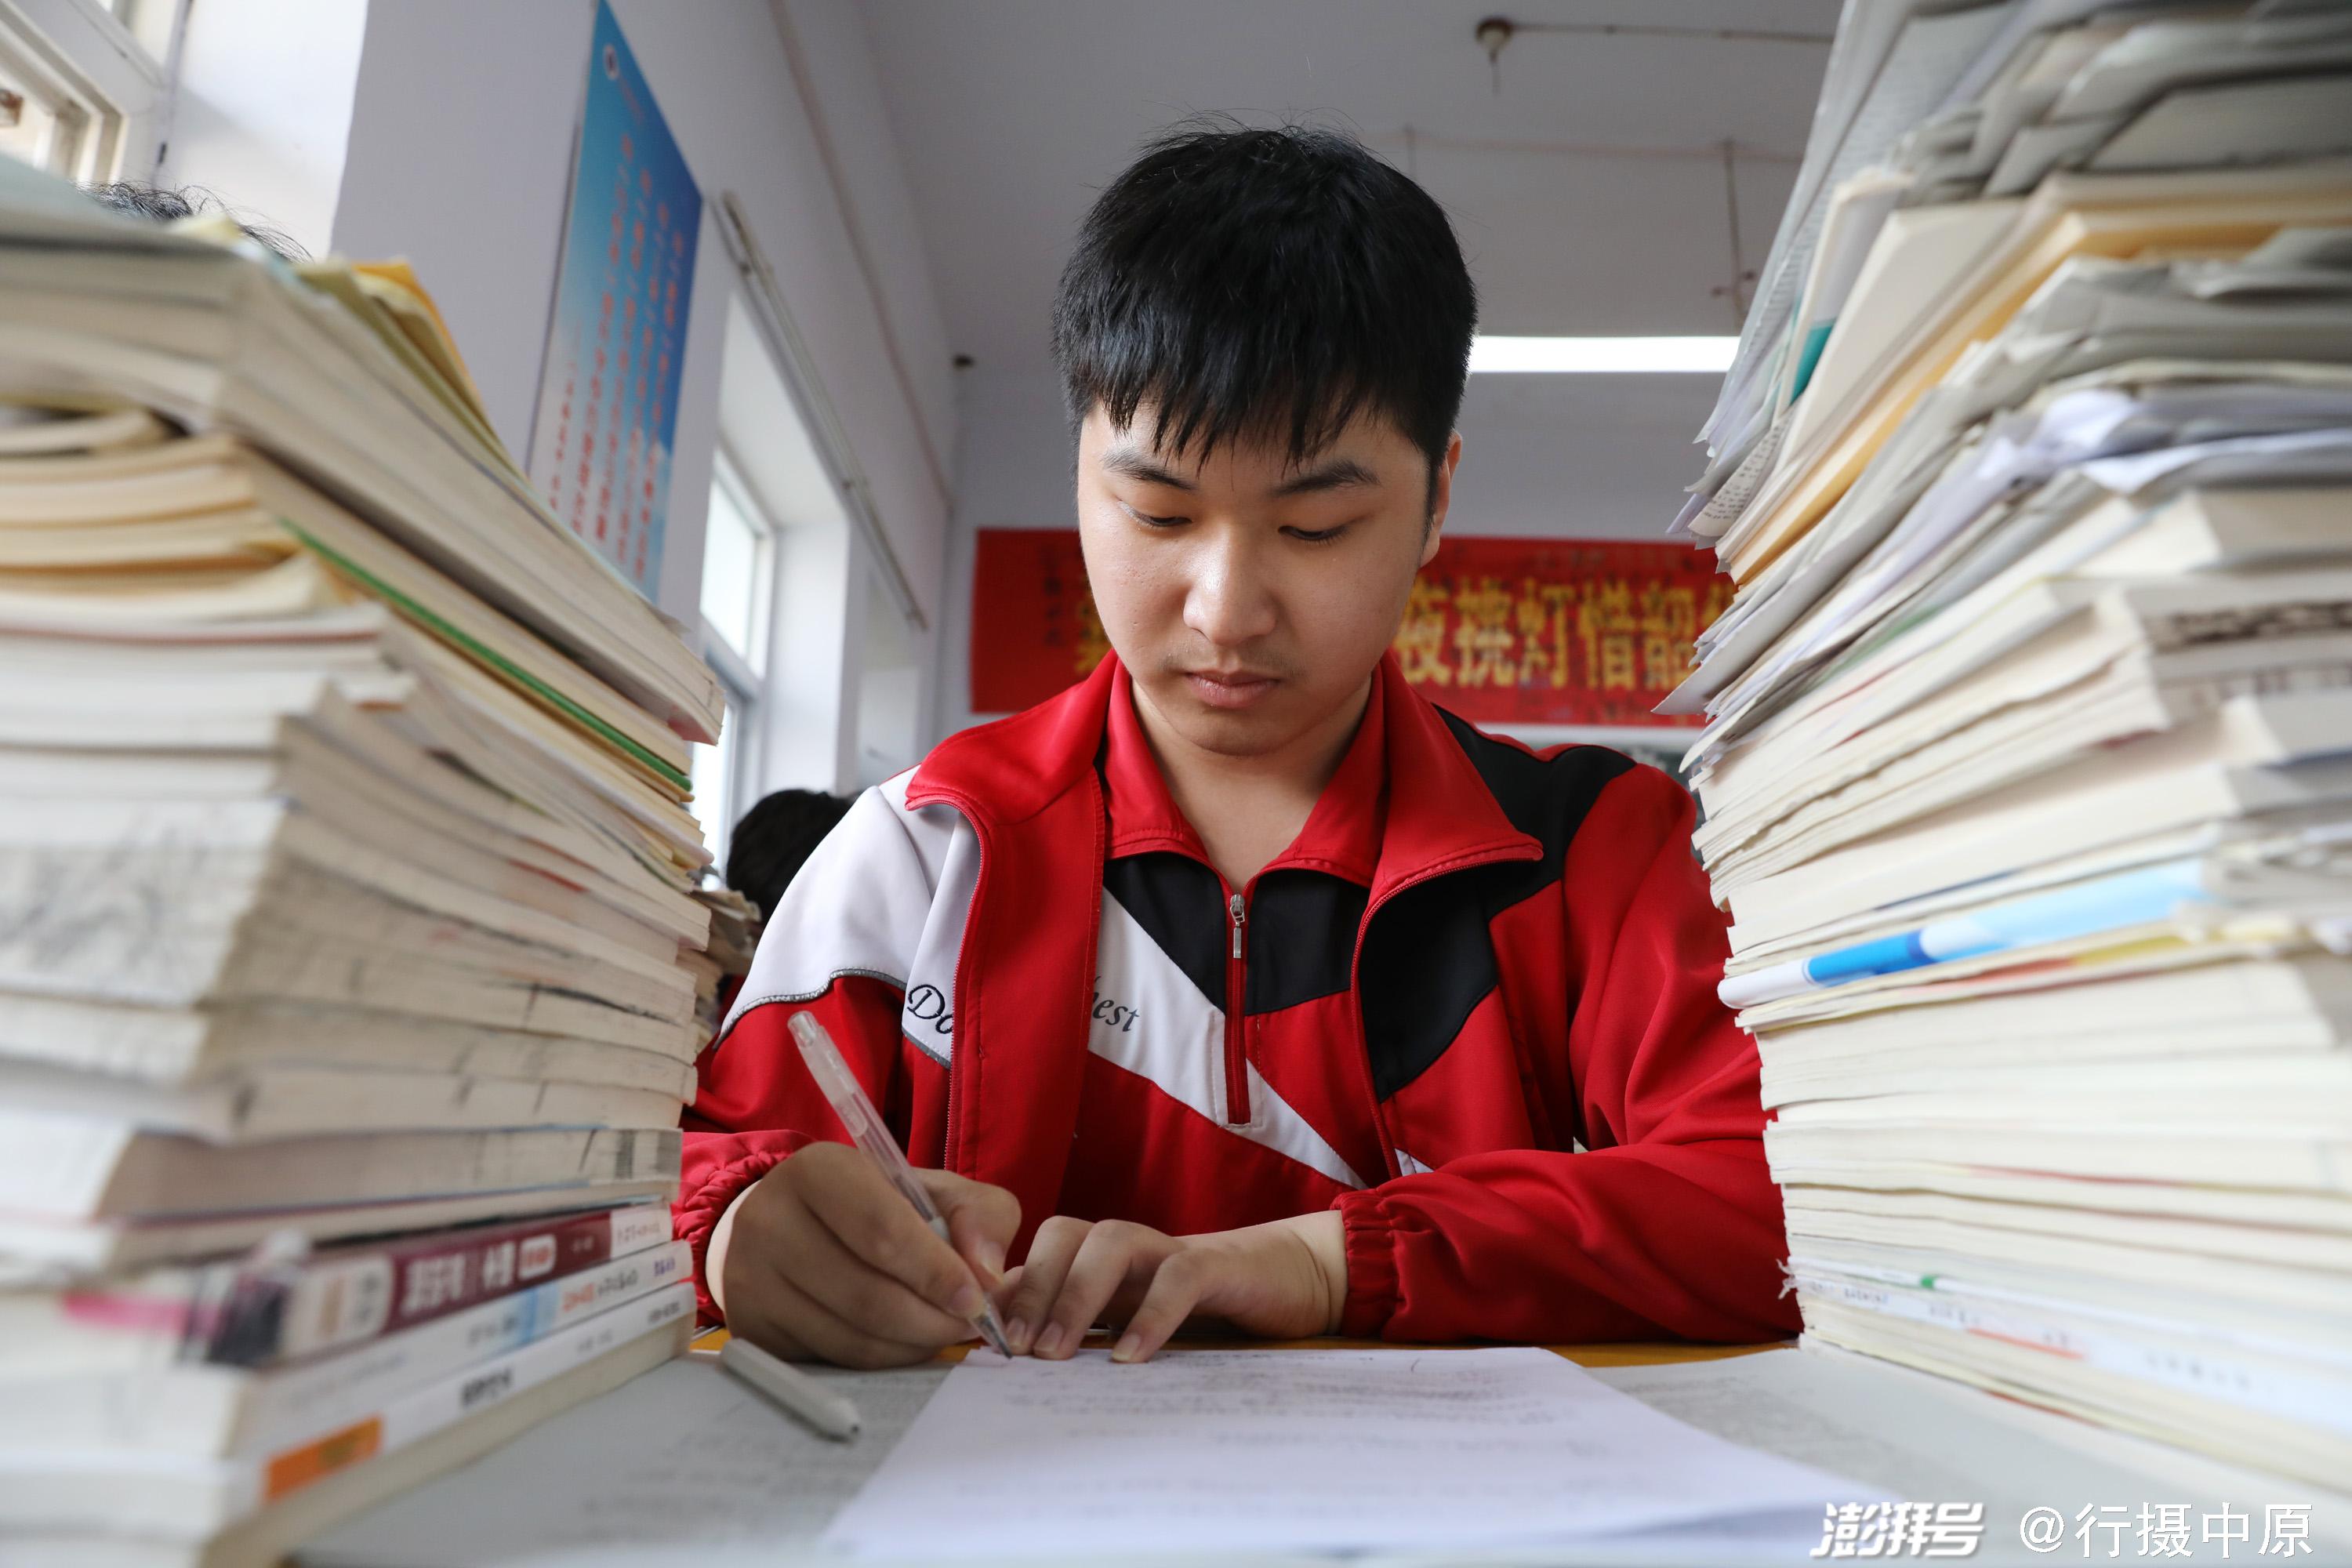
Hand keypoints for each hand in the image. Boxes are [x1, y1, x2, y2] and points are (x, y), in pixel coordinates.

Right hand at [711, 1141, 1019, 1368]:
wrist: (786, 1226)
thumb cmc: (873, 1205)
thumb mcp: (930, 1189)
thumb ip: (977, 1215)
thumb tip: (989, 1274)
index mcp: (818, 1170)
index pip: (881, 1231)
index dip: (936, 1271)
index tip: (977, 1299)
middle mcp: (771, 1221)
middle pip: (867, 1295)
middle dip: (933, 1320)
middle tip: (970, 1325)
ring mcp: (752, 1279)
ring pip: (851, 1336)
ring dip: (913, 1345)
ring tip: (943, 1332)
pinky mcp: (751, 1327)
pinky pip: (832, 1359)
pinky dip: (882, 1359)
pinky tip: (904, 1342)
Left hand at [998, 1211, 1347, 1363]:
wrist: (1287, 1279)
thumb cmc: (1197, 1310)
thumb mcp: (1129, 1326)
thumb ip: (1082, 1336)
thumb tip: (1013, 1371)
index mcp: (1097, 1262)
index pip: (1036, 1255)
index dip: (1003, 1291)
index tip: (979, 1342)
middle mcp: (1126, 1249)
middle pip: (1063, 1235)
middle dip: (1032, 1287)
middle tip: (1018, 1349)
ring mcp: (1169, 1250)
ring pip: (1112, 1241)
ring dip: (1077, 1294)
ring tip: (1060, 1354)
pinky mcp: (1216, 1265)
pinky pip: (1178, 1274)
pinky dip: (1150, 1312)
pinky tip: (1131, 1356)